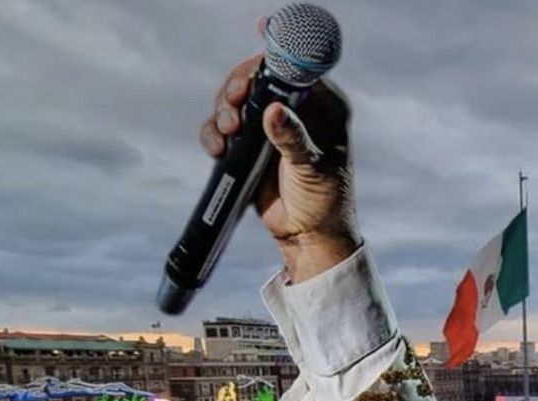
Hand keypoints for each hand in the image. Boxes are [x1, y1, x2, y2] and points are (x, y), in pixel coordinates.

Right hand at [200, 16, 360, 282]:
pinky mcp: (249, 145)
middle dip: (238, 86)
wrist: (308, 237)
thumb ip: (293, 138)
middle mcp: (296, 109)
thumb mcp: (312, 169)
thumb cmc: (324, 201)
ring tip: (226, 132)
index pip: (298, 65)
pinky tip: (217, 148)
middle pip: (258, 77)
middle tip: (232, 104)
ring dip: (223, 110)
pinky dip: (214, 133)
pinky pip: (222, 126)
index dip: (278, 46)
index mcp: (323, 106)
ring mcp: (270, 126)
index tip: (262, 26)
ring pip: (236, 99)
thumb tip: (274, 110)